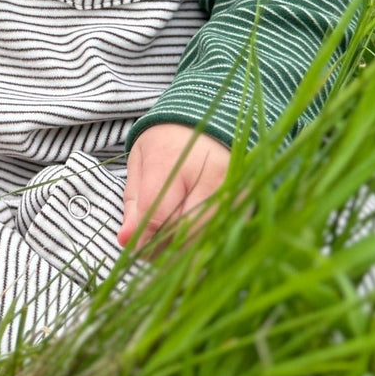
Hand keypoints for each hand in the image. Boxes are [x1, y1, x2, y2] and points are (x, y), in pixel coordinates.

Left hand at [117, 124, 231, 257]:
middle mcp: (208, 178)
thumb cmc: (167, 142)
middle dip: (164, 252)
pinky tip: (191, 241)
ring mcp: (233, 192)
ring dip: (185, 254)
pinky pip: (223, 236)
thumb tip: (127, 241)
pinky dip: (205, 246)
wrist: (207, 121)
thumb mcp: (141, 162)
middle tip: (150, 254)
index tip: (134, 247)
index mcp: (172, 161)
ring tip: (169, 249)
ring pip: (206, 241)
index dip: (143, 239)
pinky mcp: (247, 203)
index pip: (157, 215)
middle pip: (185, 234)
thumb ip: (134, 203)